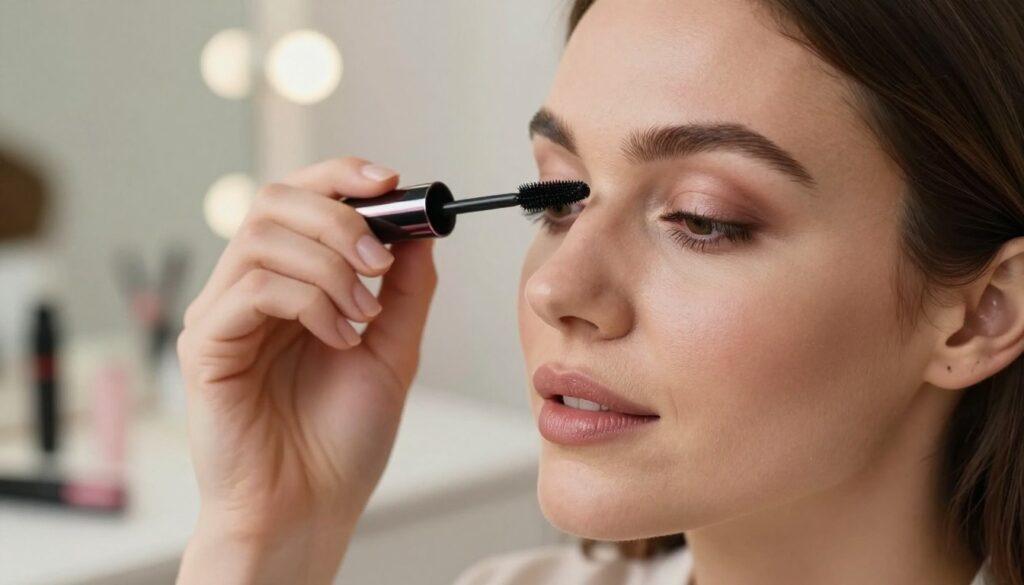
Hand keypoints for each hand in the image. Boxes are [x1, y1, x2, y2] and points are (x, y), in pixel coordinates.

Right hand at [176, 157, 437, 582]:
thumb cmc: (342, 437)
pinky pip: (252, 288)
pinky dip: (309, 301)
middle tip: (381, 261)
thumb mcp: (393, 349)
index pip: (300, 200)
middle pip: (275, 201)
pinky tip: (338, 338)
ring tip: (362, 315)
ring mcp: (220, 314)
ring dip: (330, 265)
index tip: (390, 182)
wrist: (309, 506)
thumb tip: (420, 228)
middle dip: (340, 218)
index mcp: (288, 282)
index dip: (340, 178)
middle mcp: (247, 289)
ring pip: (264, 238)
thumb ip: (405, 288)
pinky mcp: (204, 344)